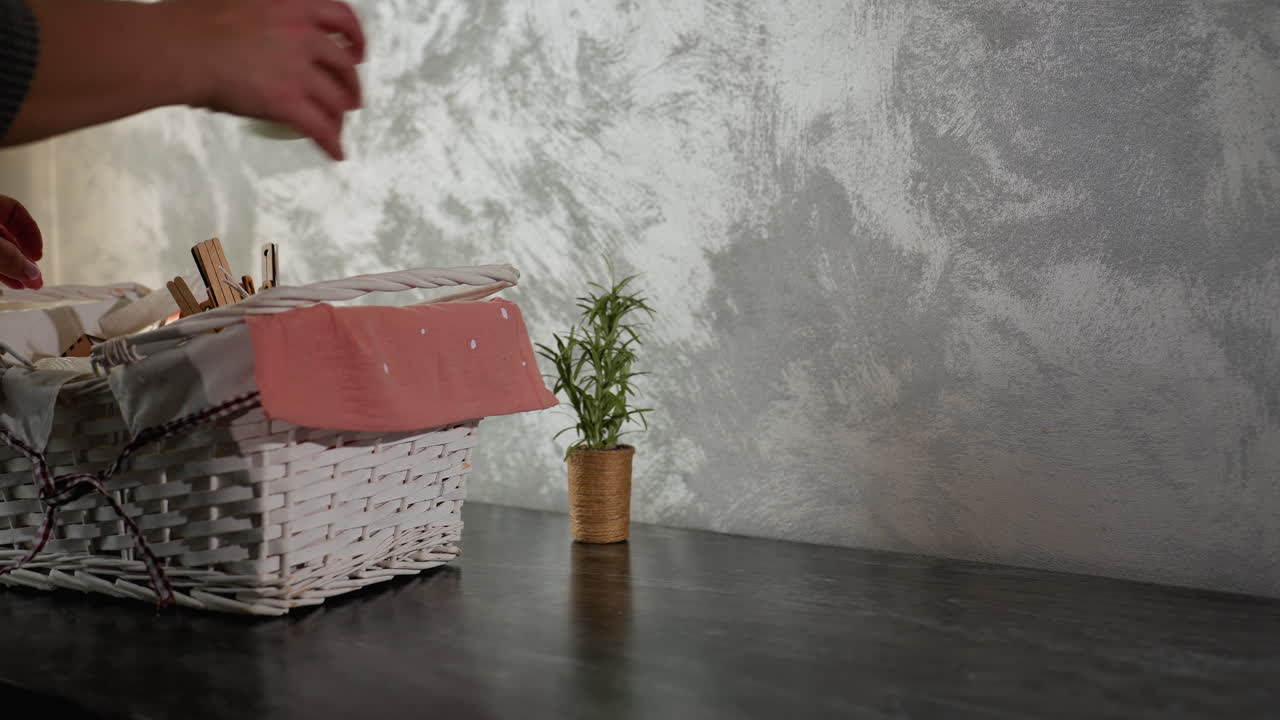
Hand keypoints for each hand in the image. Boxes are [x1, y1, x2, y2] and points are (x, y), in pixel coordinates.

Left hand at [0, 196, 42, 290]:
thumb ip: (10, 258)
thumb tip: (32, 273)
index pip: (14, 211)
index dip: (30, 232)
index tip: (37, 255)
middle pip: (7, 234)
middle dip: (23, 258)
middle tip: (35, 278)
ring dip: (13, 267)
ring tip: (26, 285)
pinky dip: (0, 269)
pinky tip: (10, 282)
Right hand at [175, 0, 366, 160]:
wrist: (176, 47)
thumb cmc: (189, 20)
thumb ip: (262, 11)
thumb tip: (258, 23)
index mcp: (292, 3)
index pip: (341, 16)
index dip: (356, 37)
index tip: (357, 52)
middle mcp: (303, 34)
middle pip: (344, 64)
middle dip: (351, 85)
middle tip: (350, 98)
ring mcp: (298, 69)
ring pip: (336, 99)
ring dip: (341, 116)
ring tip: (338, 127)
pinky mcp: (288, 102)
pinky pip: (320, 127)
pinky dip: (331, 142)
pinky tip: (336, 153)